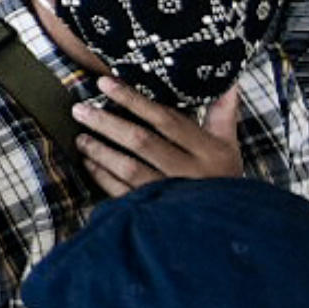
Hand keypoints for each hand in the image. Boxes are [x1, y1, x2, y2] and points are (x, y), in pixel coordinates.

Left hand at [76, 78, 243, 196]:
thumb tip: (228, 82)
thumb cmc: (223, 176)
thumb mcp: (228, 145)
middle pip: (141, 141)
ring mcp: (172, 193)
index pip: (165, 119)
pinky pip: (123, 192)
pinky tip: (89, 163)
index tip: (104, 84)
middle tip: (80, 110)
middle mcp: (190, 171)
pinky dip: (103, 177)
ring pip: (129, 168)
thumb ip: (222, 114)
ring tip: (80, 138)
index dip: (133, 100)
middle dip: (107, 123)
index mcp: (207, 150)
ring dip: (101, 151)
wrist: (227, 224)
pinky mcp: (156, 211)